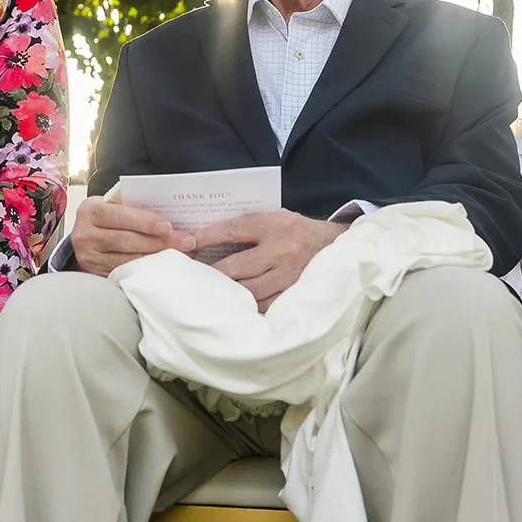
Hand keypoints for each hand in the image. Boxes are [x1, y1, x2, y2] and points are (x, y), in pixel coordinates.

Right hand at [69, 195, 196, 276]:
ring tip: (182, 254)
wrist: (85, 237)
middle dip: (160, 242)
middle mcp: (86, 235)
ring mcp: (90, 258)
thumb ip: (132, 205)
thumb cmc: (108, 217)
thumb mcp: (112, 205)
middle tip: (187, 242)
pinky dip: (148, 271)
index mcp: (91, 211)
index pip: (120, 215)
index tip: (168, 226)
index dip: (146, 221)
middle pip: (128, 241)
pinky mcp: (97, 275)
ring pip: (128, 261)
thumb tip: (170, 211)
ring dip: (158, 258)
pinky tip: (165, 267)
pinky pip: (126, 274)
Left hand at [193, 210, 346, 311]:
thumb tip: (207, 237)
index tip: (187, 243)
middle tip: (190, 276)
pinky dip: (245, 304)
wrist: (334, 245)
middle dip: (210, 273)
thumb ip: (247, 226)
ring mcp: (287, 276)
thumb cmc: (296, 230)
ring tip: (207, 293)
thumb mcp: (274, 217)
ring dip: (225, 292)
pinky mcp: (291, 294)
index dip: (206, 237)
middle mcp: (280, 251)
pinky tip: (232, 304)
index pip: (232, 231)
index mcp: (274, 225)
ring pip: (246, 290)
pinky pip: (262, 304)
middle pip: (235, 267)